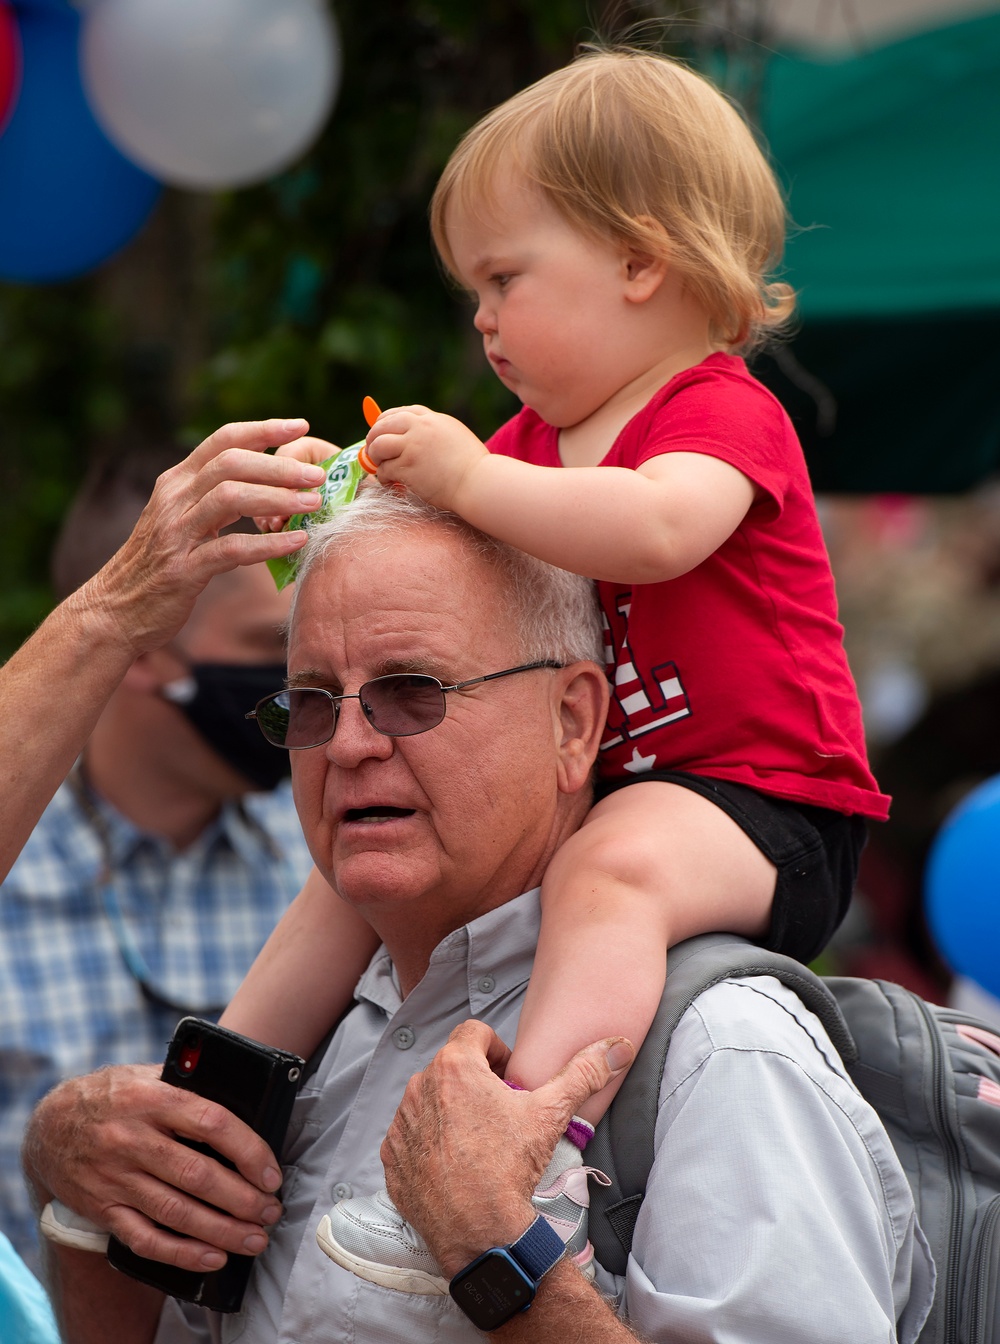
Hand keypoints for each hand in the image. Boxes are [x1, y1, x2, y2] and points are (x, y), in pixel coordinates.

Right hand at [23, 1065, 284, 1272]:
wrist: (49, 1127)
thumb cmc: (114, 1096)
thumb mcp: (147, 1075)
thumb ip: (189, 1086)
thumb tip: (247, 1099)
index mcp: (152, 1099)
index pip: (212, 1123)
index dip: (248, 1150)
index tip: (271, 1173)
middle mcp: (132, 1139)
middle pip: (198, 1176)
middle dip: (243, 1199)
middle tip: (271, 1211)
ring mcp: (115, 1178)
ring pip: (176, 1212)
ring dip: (222, 1230)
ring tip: (255, 1238)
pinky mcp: (103, 1209)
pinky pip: (145, 1239)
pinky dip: (181, 1254)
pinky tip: (212, 1258)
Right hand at [72, 419, 328, 657]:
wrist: (115, 611)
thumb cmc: (160, 565)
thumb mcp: (182, 520)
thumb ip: (215, 499)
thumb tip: (267, 485)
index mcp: (176, 482)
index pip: (223, 440)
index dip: (263, 429)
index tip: (300, 425)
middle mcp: (174, 499)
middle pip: (231, 463)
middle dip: (279, 465)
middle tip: (318, 474)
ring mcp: (176, 533)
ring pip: (231, 498)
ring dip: (278, 498)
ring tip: (313, 504)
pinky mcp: (183, 570)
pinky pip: (231, 549)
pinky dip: (268, 544)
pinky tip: (297, 542)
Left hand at [364, 405, 488, 509]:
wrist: (478, 482)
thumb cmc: (471, 466)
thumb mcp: (454, 436)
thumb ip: (433, 432)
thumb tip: (410, 437)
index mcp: (432, 419)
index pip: (400, 413)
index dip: (385, 422)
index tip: (381, 432)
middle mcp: (420, 427)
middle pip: (382, 425)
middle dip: (373, 438)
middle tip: (373, 452)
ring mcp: (412, 446)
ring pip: (378, 445)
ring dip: (375, 458)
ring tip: (382, 468)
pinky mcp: (408, 466)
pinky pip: (384, 469)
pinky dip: (384, 477)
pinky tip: (392, 483)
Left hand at [380, 1021, 633, 1278]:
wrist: (479, 1232)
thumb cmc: (510, 1167)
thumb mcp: (551, 1113)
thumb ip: (584, 1072)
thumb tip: (618, 1047)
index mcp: (455, 1066)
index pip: (474, 1032)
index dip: (496, 1050)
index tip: (509, 1078)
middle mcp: (419, 1086)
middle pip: (451, 1066)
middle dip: (475, 1081)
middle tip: (499, 1112)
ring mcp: (402, 1123)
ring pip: (429, 1098)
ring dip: (450, 1109)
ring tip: (477, 1139)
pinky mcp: (391, 1157)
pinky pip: (410, 1135)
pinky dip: (429, 1141)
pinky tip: (454, 1162)